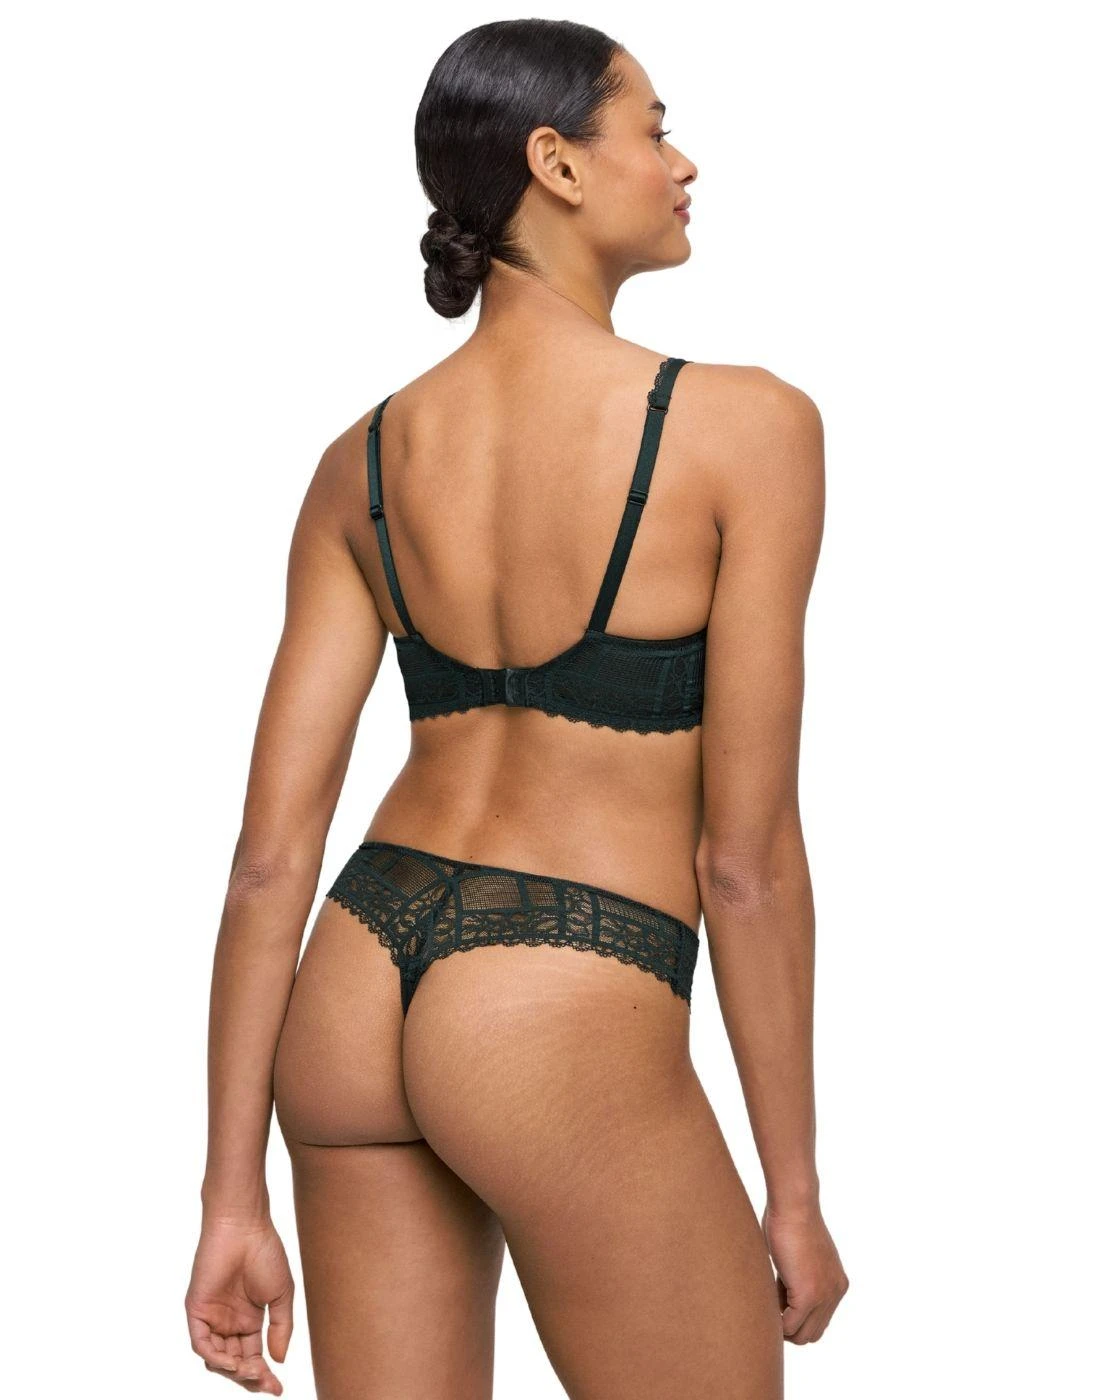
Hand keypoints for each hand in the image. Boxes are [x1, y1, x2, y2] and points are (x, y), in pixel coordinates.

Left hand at [185, 1214, 295, 1393]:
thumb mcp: (281, 1295)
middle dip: (250, 1377)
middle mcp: (228, 1322)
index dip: (264, 1375)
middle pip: (235, 1363)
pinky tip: (232, 1361)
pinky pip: (201, 1344)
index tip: (278, 1389)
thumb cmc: (265, 1253)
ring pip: (217, 1359)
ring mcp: (212, 1318)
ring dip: (234, 1371)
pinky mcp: (197, 1311)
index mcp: (249, 1320)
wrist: (245, 1227)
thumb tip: (278, 1361)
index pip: (254, 1356)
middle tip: (266, 1383)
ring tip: (252, 1370)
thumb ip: (280, 1328)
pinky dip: (215, 1357)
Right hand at [762, 1198, 848, 1344]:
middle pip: (812, 1334)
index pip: (818, 1321)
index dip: (795, 1317)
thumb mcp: (801, 1257)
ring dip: (782, 1326)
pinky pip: (789, 1326)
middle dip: (789, 1326)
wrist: (793, 1205)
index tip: (778, 1299)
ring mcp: (824, 1296)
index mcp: (836, 1283)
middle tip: (772, 1302)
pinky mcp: (808, 1296)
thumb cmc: (790, 1221)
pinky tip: (767, 1296)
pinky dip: (776, 1321)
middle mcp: (835, 1292)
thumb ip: (799, 1278)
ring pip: (802, 1336)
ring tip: (770, 1296)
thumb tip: (781, 1302)